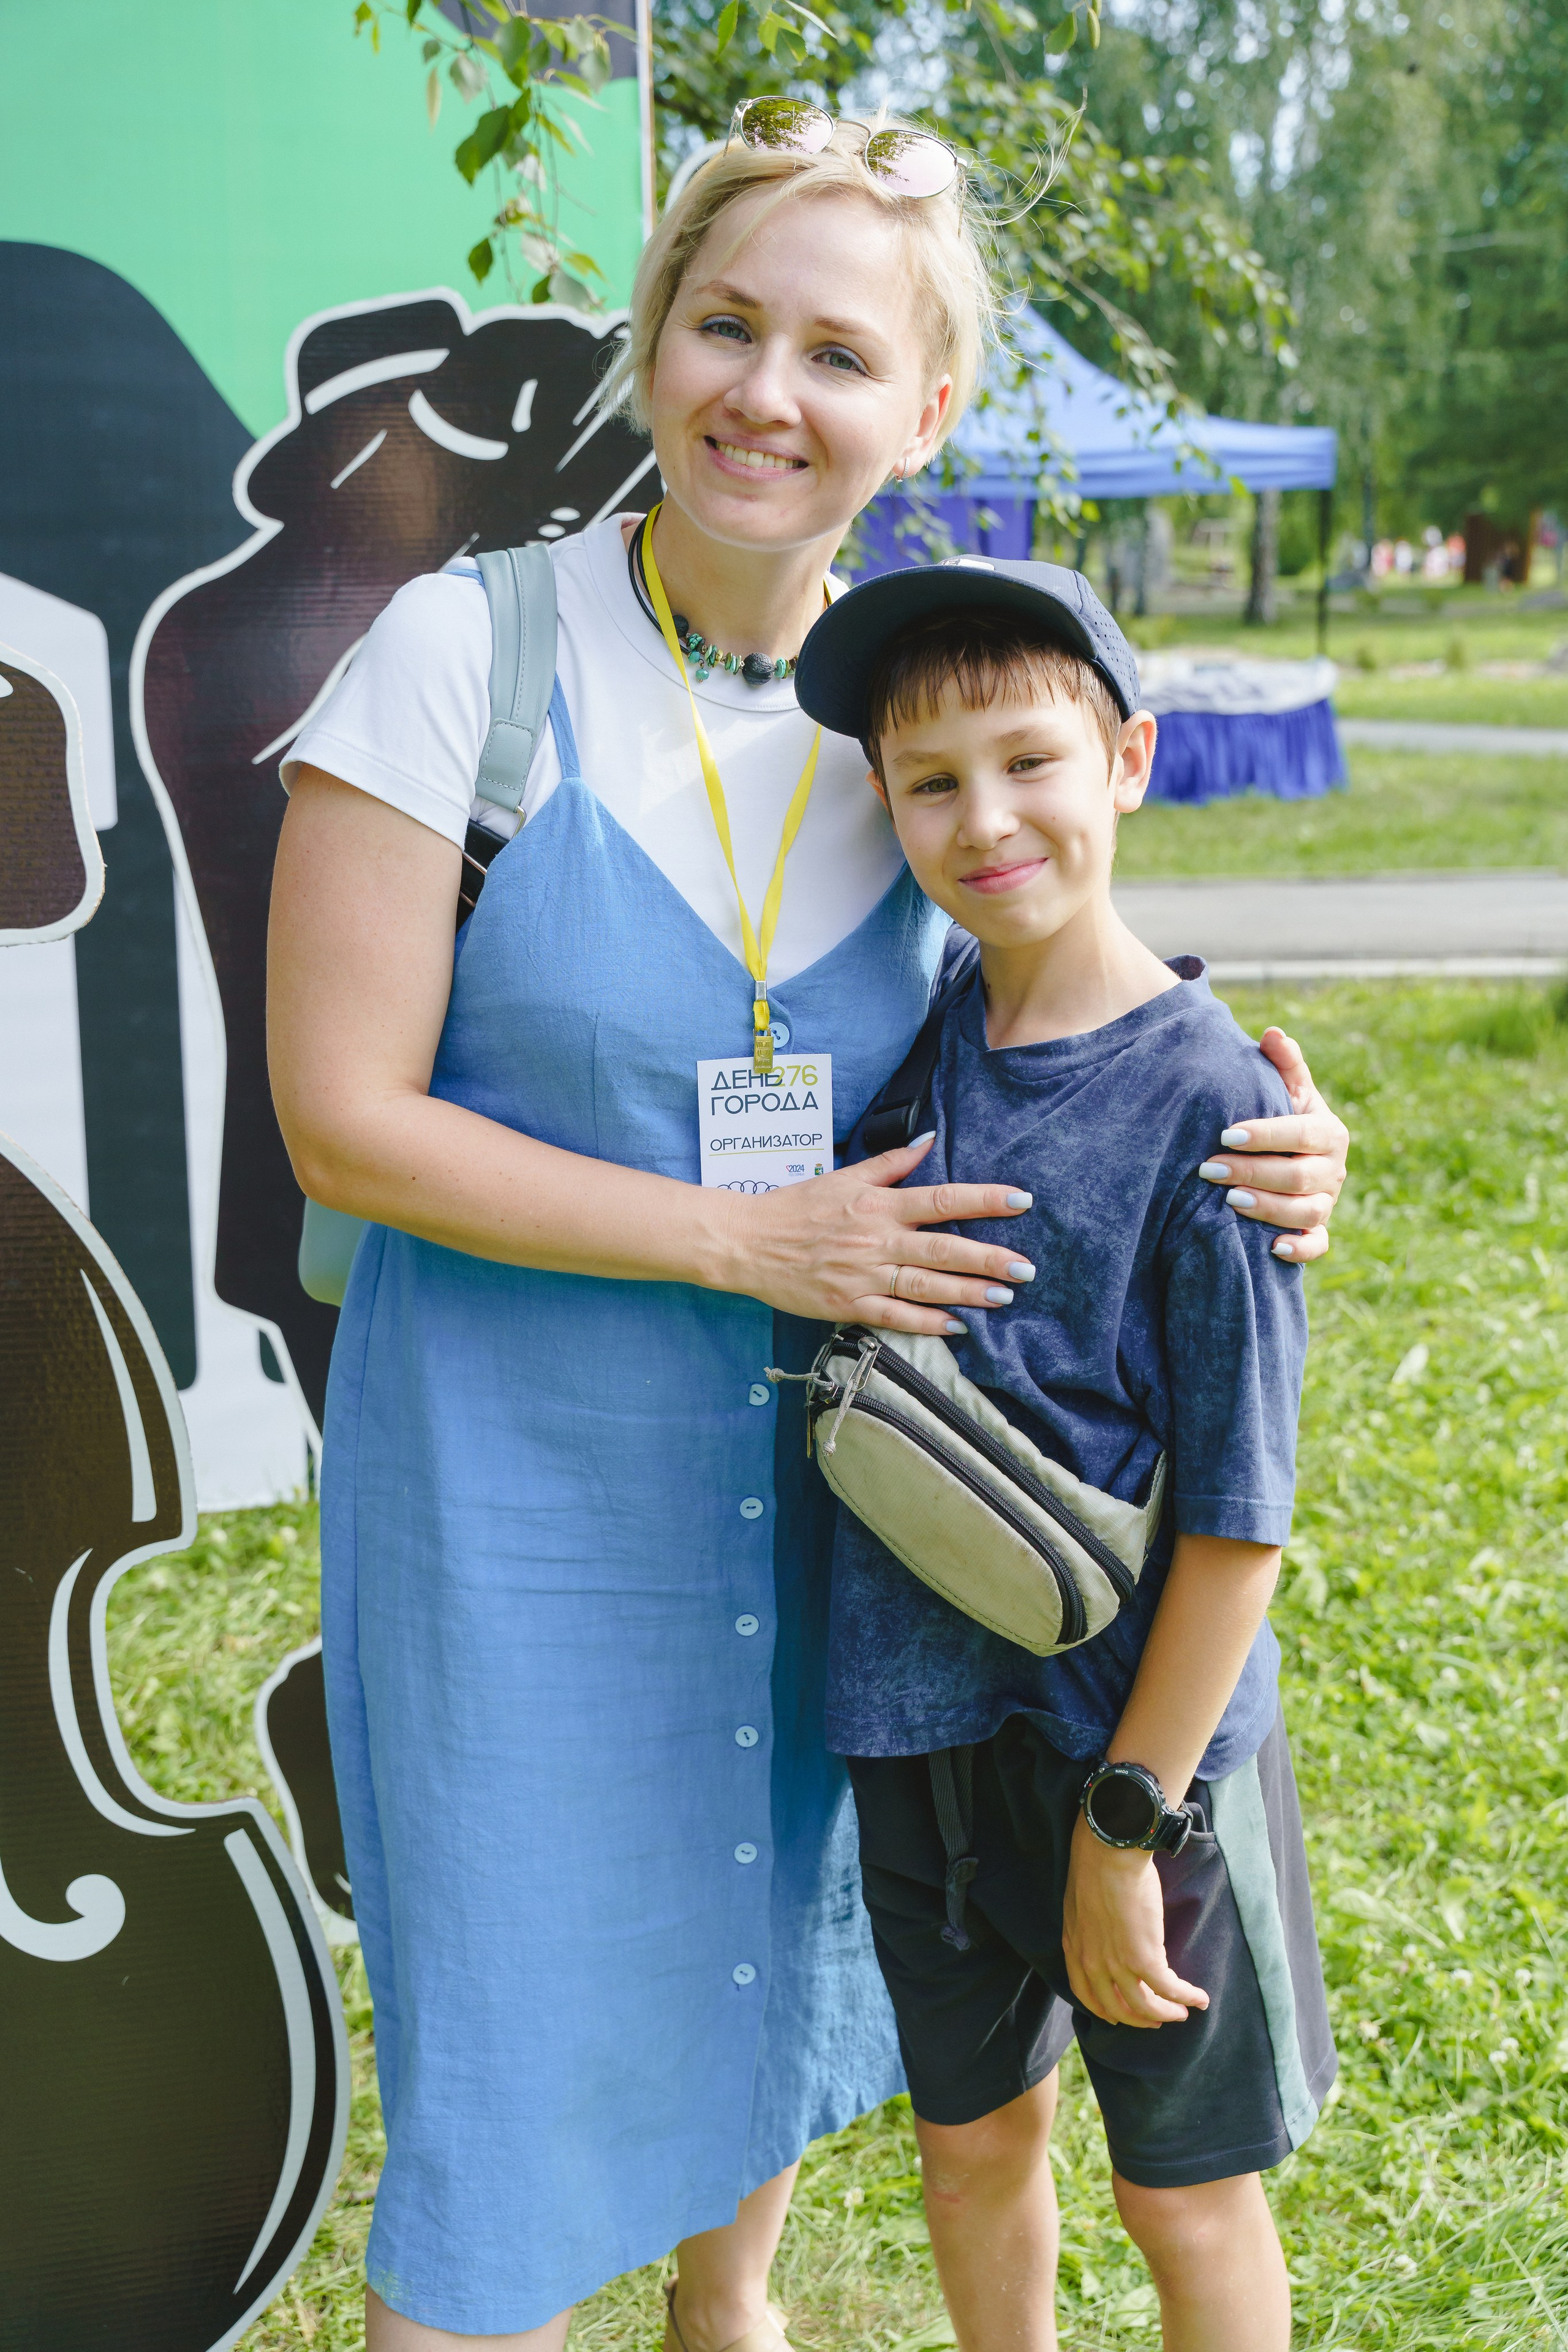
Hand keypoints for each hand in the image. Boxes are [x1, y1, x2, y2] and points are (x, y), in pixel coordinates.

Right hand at [716, 1133, 1034, 1333]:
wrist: (746, 1242)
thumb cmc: (796, 1207)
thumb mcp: (843, 1175)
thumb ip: (891, 1162)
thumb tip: (929, 1139)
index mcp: (878, 1204)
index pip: (942, 1198)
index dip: (985, 1200)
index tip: (1021, 1201)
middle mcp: (876, 1239)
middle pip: (943, 1248)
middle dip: (988, 1257)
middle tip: (1026, 1267)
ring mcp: (863, 1275)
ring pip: (926, 1285)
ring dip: (968, 1291)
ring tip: (1004, 1295)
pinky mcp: (847, 1304)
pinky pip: (895, 1316)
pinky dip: (927, 1323)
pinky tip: (958, 1326)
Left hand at [1061, 1815, 1208, 2028]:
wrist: (1109, 1852)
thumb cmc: (1096, 1865)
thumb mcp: (1080, 1904)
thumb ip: (1089, 1928)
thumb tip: (1104, 1933)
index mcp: (1075, 1948)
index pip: (1085, 1994)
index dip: (1104, 2009)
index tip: (1117, 2016)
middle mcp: (1093, 1963)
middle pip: (1116, 2008)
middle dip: (1138, 2019)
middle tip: (1155, 2021)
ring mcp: (1118, 1964)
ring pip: (1145, 2006)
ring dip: (1166, 2014)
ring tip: (1181, 2013)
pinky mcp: (1144, 1959)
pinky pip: (1168, 1989)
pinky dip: (1186, 1997)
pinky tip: (1199, 1999)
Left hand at [1199, 1026, 1349, 1264]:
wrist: (1290, 1156)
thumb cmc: (1280, 1116)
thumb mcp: (1285, 1089)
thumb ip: (1282, 1064)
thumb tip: (1273, 1033)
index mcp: (1329, 1131)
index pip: (1301, 1133)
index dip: (1266, 1134)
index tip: (1226, 1134)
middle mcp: (1333, 1169)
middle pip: (1299, 1176)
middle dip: (1253, 1172)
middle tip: (1208, 1169)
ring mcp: (1327, 1202)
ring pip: (1306, 1212)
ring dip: (1267, 1208)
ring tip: (1229, 1201)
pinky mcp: (1318, 1230)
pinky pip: (1317, 1245)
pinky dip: (1299, 1248)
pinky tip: (1271, 1247)